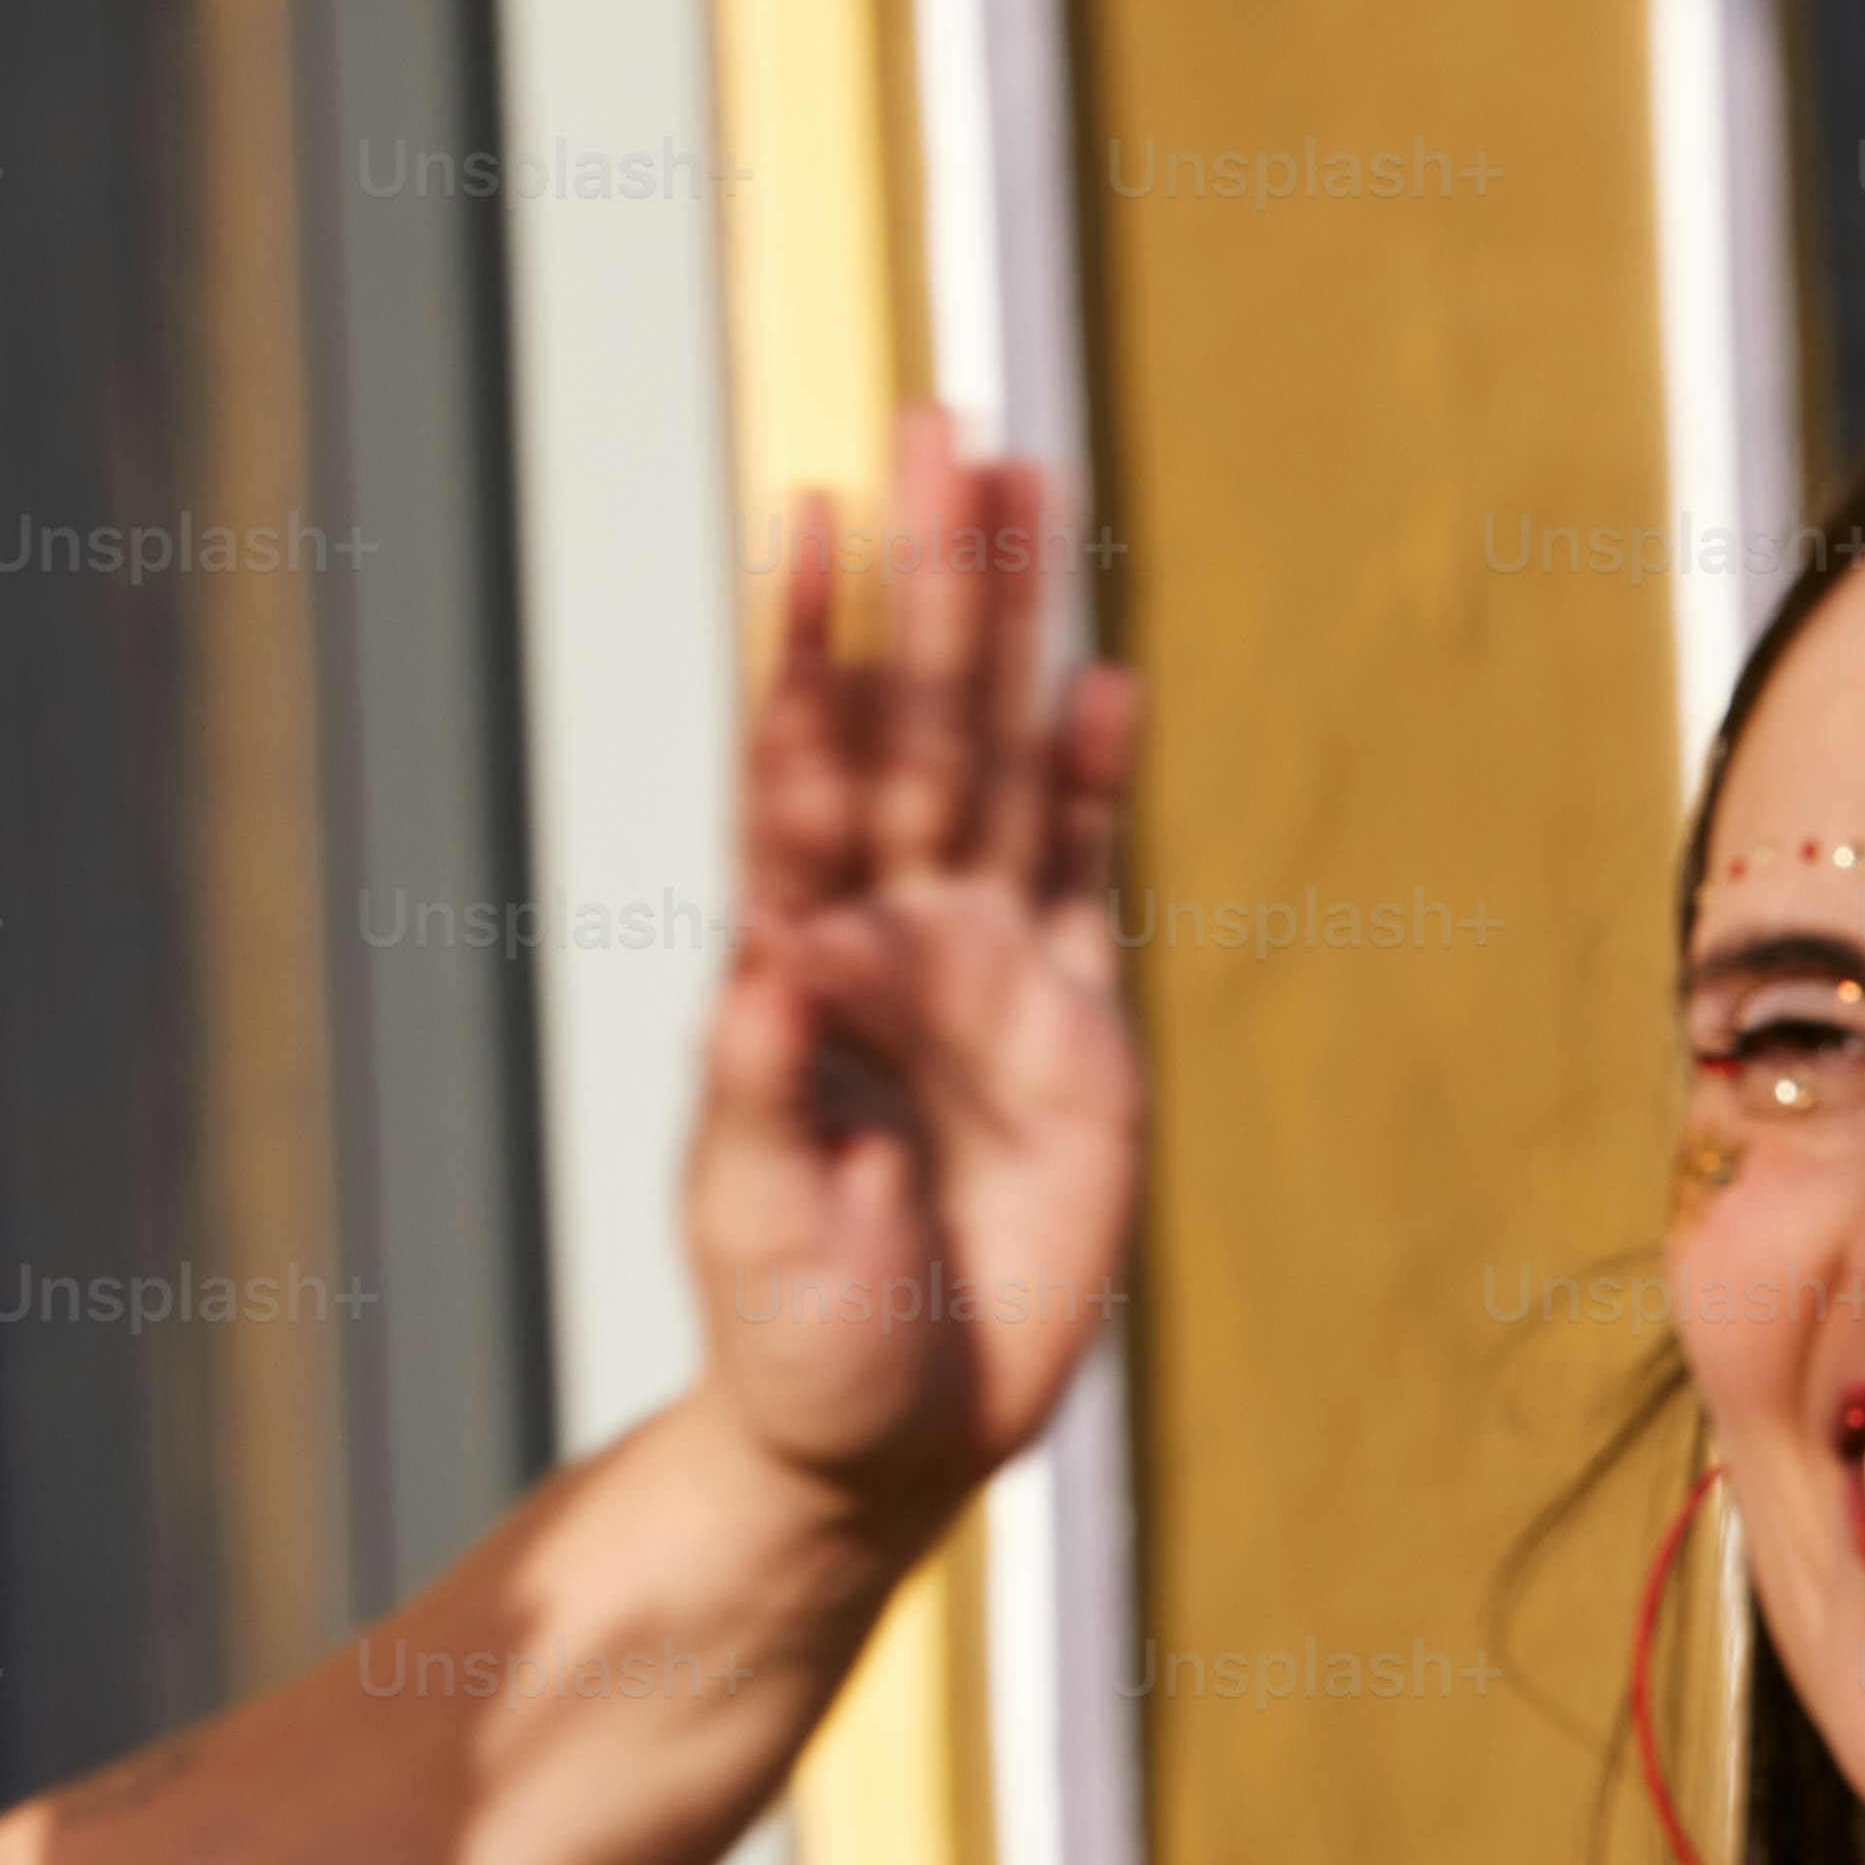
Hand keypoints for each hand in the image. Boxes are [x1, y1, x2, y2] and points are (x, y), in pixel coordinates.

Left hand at [689, 403, 1134, 1538]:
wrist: (888, 1439)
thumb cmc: (797, 1345)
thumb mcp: (764, 1231)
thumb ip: (765, 1097)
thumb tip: (767, 963)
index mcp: (788, 970)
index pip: (794, 773)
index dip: (804, 649)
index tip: (806, 522)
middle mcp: (881, 940)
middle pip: (907, 724)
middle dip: (926, 581)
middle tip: (934, 425)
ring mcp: (978, 973)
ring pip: (995, 764)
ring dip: (1009, 630)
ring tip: (1021, 487)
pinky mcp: (1069, 1031)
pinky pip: (1080, 876)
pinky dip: (1091, 779)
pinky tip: (1100, 679)